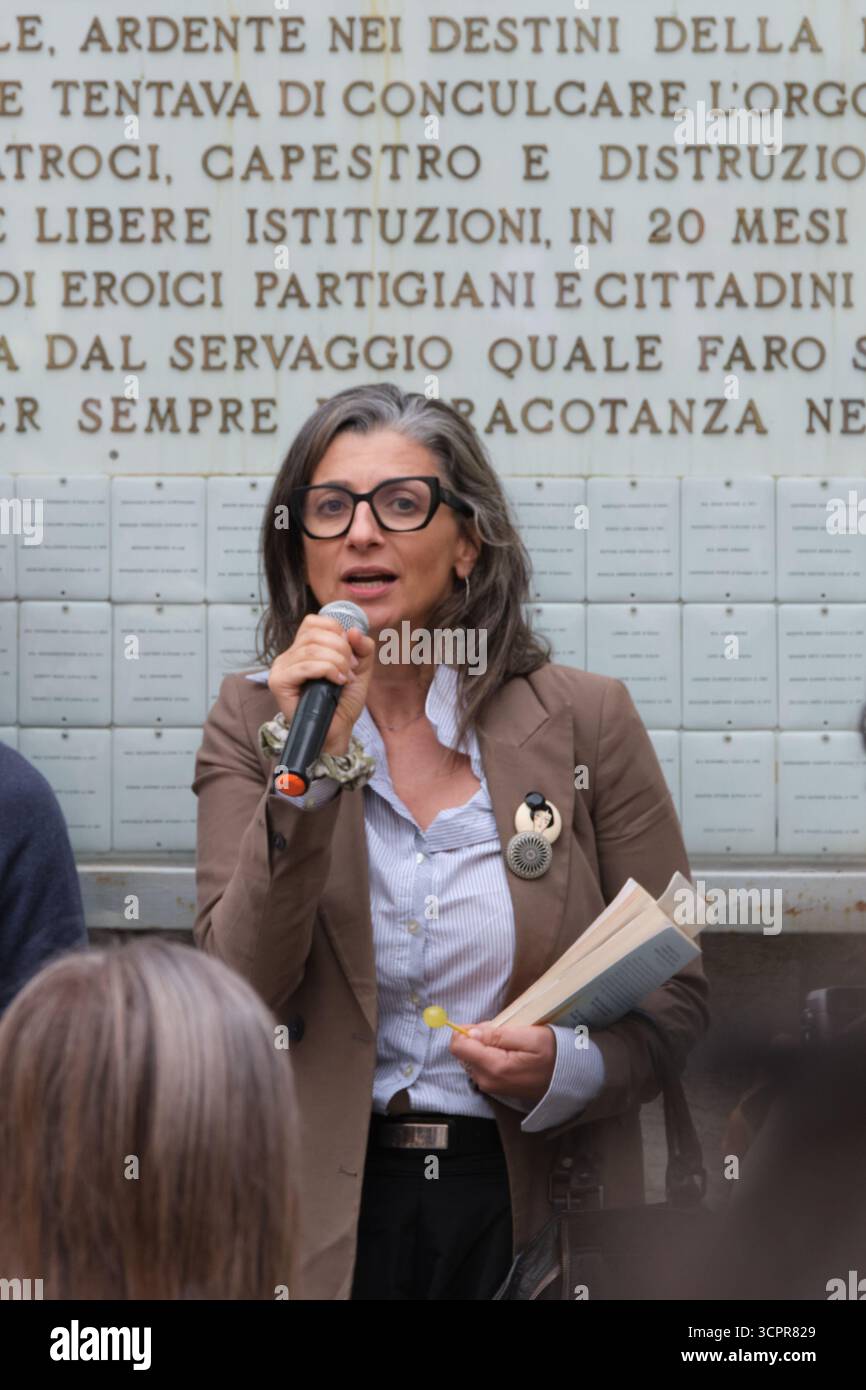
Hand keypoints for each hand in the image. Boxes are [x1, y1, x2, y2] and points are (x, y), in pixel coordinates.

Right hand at [267, 614, 375, 754]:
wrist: (337, 731)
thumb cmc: (343, 702)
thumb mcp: (360, 668)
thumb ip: (362, 647)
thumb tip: (354, 631)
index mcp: (302, 648)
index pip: (313, 622)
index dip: (336, 631)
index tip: (351, 653)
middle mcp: (288, 655)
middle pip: (314, 633)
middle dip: (341, 649)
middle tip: (351, 669)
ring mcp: (281, 668)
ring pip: (311, 650)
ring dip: (337, 662)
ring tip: (344, 678)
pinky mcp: (279, 682)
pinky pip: (304, 665)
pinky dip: (327, 670)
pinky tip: (337, 681)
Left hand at [449, 1021, 555, 1102]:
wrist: (566, 1079)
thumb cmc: (552, 1054)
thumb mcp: (529, 1036)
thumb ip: (497, 1035)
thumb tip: (470, 1033)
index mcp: (493, 1067)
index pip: (458, 1047)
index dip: (465, 1030)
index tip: (484, 1025)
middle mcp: (486, 1080)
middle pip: (463, 1052)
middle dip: (477, 1036)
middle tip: (503, 1032)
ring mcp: (489, 1086)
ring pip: (471, 1057)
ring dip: (483, 1045)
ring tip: (509, 1042)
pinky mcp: (493, 1087)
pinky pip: (480, 1065)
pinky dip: (489, 1054)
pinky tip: (508, 1052)